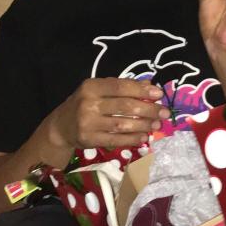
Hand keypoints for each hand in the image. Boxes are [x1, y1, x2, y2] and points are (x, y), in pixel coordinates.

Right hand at [44, 78, 168, 149]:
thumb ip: (121, 87)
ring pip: (122, 125)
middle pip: (125, 106)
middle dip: (149, 109)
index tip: (159, 94)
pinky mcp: (89, 140)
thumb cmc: (85, 103)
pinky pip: (116, 140)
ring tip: (156, 125)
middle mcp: (89, 104)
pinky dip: (132, 139)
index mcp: (91, 87)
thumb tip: (150, 85)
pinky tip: (143, 137)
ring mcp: (88, 123)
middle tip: (164, 112)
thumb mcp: (99, 90)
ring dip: (143, 125)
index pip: (121, 87)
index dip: (142, 90)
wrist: (60, 127)